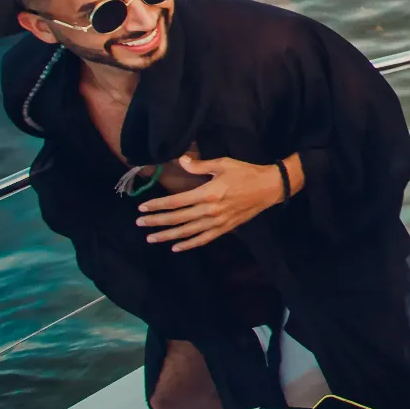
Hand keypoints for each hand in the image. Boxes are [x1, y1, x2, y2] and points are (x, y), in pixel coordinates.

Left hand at [136, 154, 287, 251]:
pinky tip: (176, 247)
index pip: (176, 202)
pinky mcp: (225, 228)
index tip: (143, 208)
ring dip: (168, 235)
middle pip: (178, 218)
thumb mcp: (224, 164)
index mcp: (208, 193)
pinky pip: (203, 239)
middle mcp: (210, 210)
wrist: (270, 187)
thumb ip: (200, 165)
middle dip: (157, 221)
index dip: (158, 205)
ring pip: (187, 232)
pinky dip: (189, 245)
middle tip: (140, 223)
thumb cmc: (246, 172)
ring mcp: (218, 222)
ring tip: (151, 238)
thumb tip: (181, 160)